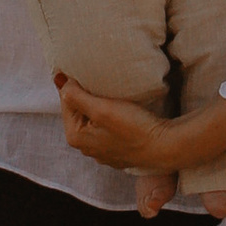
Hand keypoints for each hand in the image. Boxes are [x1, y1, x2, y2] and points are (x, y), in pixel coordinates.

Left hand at [58, 75, 225, 174]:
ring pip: (94, 120)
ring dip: (101, 107)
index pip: (67, 100)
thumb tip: (60, 80)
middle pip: (80, 111)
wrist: (166, 147)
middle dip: (88, 96)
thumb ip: (76, 95)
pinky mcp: (118, 152)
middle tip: (104, 84)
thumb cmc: (134, 127)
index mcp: (76, 137)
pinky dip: (112, 119)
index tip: (90, 72)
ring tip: (115, 97)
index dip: (77, 84)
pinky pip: (108, 130)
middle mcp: (86, 148)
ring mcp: (102, 152)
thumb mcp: (102, 108)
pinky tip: (125, 113)